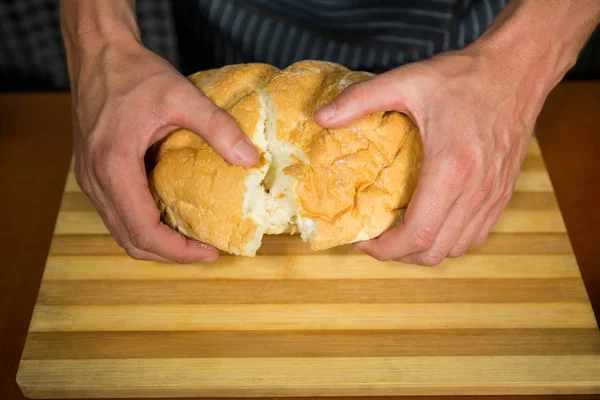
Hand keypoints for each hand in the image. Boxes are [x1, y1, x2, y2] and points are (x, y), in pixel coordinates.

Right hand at [71, 44, 258, 262]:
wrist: (97, 54)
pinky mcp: (92, 173)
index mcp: (114, 165)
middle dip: (169, 255)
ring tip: (190, 240)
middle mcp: (96, 180)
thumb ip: (218, 126)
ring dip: (155, 244)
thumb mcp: (182, 95)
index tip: (209, 252)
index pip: (143, 230)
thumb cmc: (135, 73)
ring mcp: (90, 179)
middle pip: (130, 241)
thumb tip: (250, 159)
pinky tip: (168, 218)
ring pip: (120, 231)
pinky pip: (116, 214)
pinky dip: (141, 226)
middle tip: (205, 251)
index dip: (177, 251)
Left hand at [314, 48, 543, 265]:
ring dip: (423, 250)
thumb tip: (320, 117)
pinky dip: (449, 240)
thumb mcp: (408, 81)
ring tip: (400, 233)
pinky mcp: (503, 194)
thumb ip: (361, 100)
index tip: (363, 241)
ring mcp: (493, 196)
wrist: (518, 70)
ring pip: (456, 249)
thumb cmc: (465, 77)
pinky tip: (432, 222)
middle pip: (434, 251)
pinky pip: (476, 236)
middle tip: (376, 238)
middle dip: (398, 254)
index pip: (418, 234)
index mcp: (451, 169)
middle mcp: (476, 191)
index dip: (385, 250)